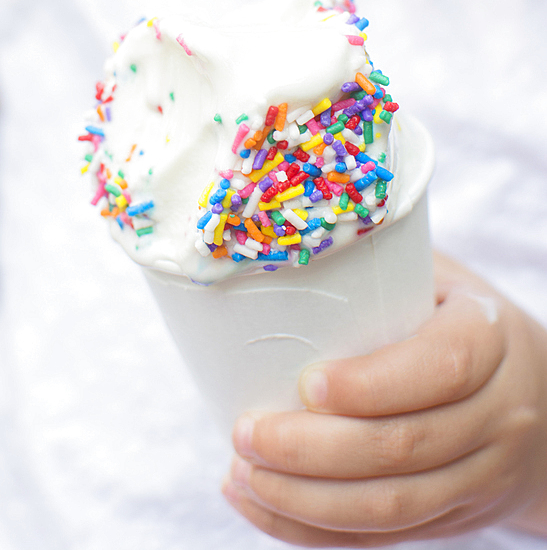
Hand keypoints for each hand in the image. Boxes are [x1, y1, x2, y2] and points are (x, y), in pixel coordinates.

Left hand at [223, 253, 546, 545]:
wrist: (538, 396)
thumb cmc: (458, 318)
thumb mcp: (439, 276)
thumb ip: (380, 258)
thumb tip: (292, 236)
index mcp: (491, 338)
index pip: (440, 367)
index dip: (371, 383)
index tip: (305, 383)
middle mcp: (498, 414)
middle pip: (404, 447)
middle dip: (312, 449)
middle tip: (246, 431)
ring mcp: (481, 477)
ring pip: (390, 508)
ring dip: (304, 499)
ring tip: (239, 471)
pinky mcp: (454, 519)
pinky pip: (383, 539)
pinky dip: (313, 529)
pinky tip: (258, 502)